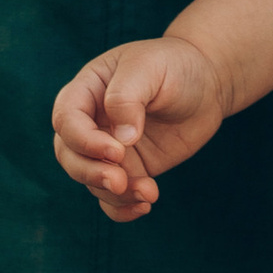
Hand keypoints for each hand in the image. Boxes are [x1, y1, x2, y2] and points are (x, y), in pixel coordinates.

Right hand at [53, 36, 226, 220]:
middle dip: (91, 173)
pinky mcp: (130, 169)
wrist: (207, 83)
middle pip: (69, 155)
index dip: (84, 141)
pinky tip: (144, 206)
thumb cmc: (173, 65)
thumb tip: (121, 139)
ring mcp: (108, 149)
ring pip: (91, 180)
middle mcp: (90, 123)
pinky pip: (112, 197)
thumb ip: (127, 98)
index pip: (66, 120)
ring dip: (114, 194)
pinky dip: (121, 208)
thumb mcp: (149, 67)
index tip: (117, 151)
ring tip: (149, 193)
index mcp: (86, 91)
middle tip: (121, 182)